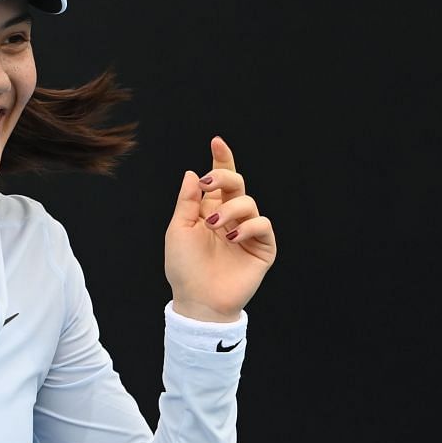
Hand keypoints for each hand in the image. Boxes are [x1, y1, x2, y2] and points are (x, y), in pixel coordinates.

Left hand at [165, 135, 278, 320]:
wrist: (198, 300)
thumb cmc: (184, 268)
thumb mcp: (179, 229)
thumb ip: (187, 201)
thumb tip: (191, 173)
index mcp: (210, 211)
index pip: (220, 182)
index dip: (221, 160)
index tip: (216, 141)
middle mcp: (230, 218)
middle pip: (237, 183)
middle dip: (223, 177)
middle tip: (207, 183)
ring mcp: (248, 232)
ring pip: (248, 202)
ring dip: (230, 209)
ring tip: (214, 226)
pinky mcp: (262, 247)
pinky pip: (262, 224)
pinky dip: (248, 226)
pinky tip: (232, 237)